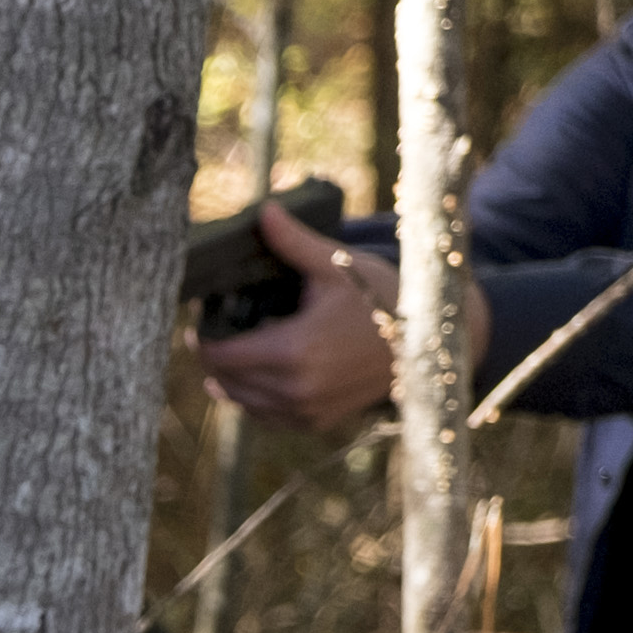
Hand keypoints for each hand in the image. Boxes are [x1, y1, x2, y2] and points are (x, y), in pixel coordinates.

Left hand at [195, 202, 488, 431]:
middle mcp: (295, 389)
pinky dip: (254, 398)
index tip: (200, 319)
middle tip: (212, 331)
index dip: (202, 338)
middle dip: (213, 356)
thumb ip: (292, 244)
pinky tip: (251, 377)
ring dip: (230, 380)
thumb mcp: (337, 266)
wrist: (431, 339)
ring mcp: (306, 411)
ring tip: (230, 351)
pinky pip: (266, 417)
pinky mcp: (317, 422)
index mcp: (293, 351)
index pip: (218, 355)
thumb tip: (263, 210)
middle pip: (225, 379)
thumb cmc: (385, 296)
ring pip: (242, 402)